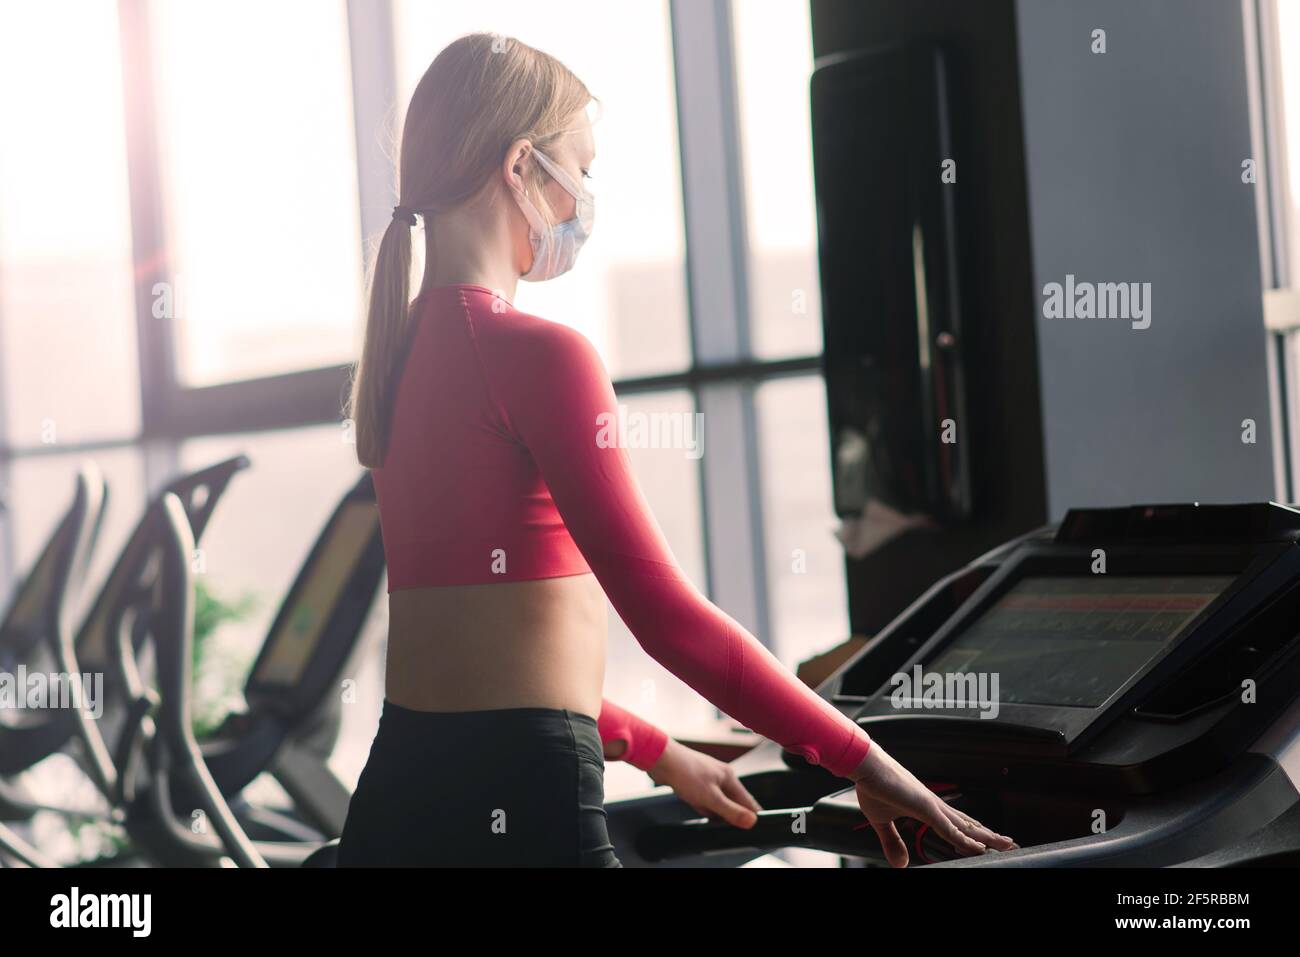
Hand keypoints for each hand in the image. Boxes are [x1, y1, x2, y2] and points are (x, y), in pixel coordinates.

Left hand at [647, 739, 762, 828]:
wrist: (661, 760)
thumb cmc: (685, 773)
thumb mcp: (711, 798)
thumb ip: (731, 811)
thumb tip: (752, 821)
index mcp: (729, 777)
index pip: (748, 801)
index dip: (750, 816)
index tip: (751, 829)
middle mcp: (721, 777)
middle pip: (732, 803)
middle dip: (724, 814)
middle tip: (717, 818)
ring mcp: (708, 779)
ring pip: (716, 803)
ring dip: (708, 809)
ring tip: (697, 802)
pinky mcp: (696, 782)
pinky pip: (703, 799)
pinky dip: (698, 804)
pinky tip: (690, 800)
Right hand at [848, 743, 1017, 866]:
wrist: (864, 766)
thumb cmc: (872, 786)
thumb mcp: (881, 822)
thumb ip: (892, 842)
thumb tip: (900, 864)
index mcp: (925, 806)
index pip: (955, 823)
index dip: (971, 833)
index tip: (986, 841)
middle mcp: (934, 805)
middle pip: (968, 823)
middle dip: (989, 835)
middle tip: (1009, 842)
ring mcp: (932, 806)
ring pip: (966, 826)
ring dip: (987, 837)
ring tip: (1006, 844)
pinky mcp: (926, 807)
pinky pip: (950, 829)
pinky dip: (965, 839)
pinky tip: (978, 847)